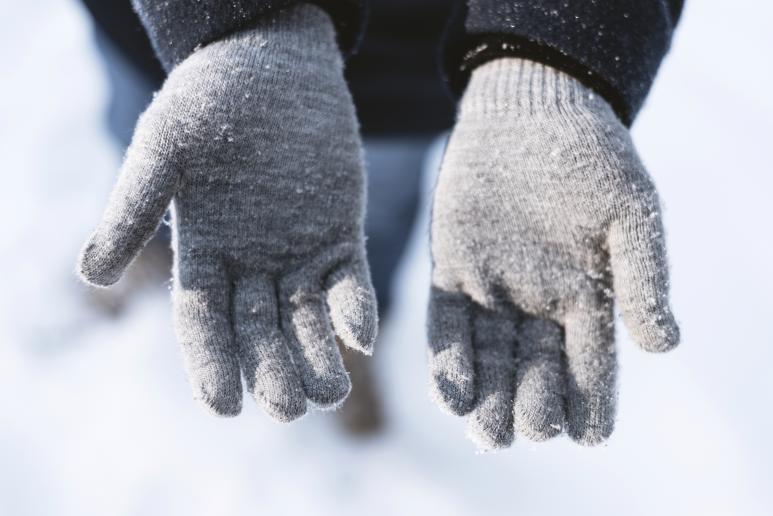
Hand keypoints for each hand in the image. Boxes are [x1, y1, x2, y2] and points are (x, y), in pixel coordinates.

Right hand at [78, 5, 376, 419]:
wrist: (272, 61)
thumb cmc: (209, 97)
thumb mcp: (164, 149)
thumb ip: (134, 208)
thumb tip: (91, 277)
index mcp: (202, 251)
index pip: (203, 320)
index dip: (210, 363)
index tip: (223, 408)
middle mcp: (249, 262)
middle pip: (258, 330)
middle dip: (272, 370)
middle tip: (287, 409)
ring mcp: (297, 251)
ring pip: (306, 319)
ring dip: (319, 356)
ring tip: (329, 394)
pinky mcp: (340, 233)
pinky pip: (349, 281)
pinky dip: (355, 308)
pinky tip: (363, 336)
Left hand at [428, 58, 678, 447]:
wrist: (532, 108)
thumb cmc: (592, 157)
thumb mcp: (631, 213)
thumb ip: (645, 276)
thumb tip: (665, 347)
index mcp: (584, 297)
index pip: (589, 362)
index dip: (592, 400)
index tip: (590, 437)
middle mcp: (535, 303)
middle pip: (532, 368)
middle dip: (530, 405)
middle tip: (524, 434)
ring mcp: (491, 288)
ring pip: (488, 356)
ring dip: (486, 396)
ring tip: (486, 432)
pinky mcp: (450, 267)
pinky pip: (446, 322)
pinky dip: (448, 358)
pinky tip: (450, 393)